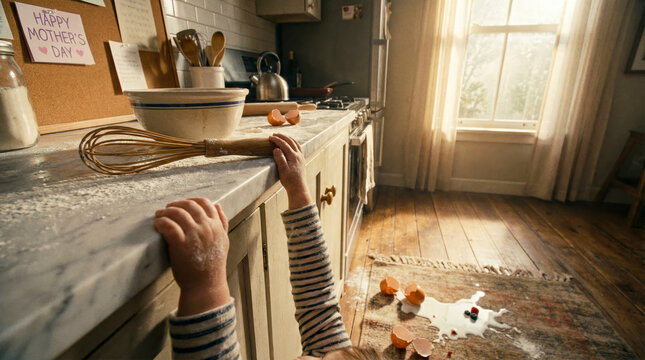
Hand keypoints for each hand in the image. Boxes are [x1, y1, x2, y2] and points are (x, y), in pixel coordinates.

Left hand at [154, 198, 230, 315]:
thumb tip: (217, 205)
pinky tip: (157, 224)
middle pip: (189, 206)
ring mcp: (194, 235)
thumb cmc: (212, 265)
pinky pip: (169, 226)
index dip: (190, 200)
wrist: (206, 285)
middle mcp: (206, 228)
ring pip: (177, 213)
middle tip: (167, 209)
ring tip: (159, 215)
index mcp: (216, 226)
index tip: (182, 204)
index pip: (204, 203)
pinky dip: (161, 222)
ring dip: (166, 212)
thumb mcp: (223, 241)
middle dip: (176, 204)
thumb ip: (222, 222)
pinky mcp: (181, 244)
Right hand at [269, 133, 312, 208]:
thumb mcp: (282, 170)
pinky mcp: (301, 160)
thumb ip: (280, 158)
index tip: (270, 137)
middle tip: (274, 134)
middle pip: (290, 141)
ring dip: (288, 138)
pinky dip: (293, 143)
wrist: (298, 188)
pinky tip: (291, 144)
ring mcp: (301, 157)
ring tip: (282, 136)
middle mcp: (298, 155)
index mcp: (293, 156)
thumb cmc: (289, 181)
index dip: (277, 140)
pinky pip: (298, 148)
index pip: (284, 144)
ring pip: (295, 143)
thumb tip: (276, 149)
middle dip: (282, 137)